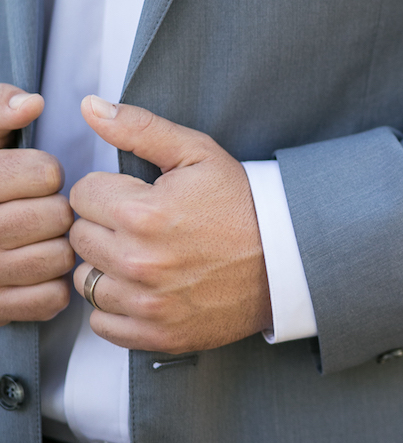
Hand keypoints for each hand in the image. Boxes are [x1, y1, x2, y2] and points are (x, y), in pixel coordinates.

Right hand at [0, 85, 73, 324]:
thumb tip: (33, 104)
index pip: (45, 174)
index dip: (46, 171)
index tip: (33, 176)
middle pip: (55, 216)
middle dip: (56, 207)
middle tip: (40, 206)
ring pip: (58, 258)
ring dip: (59, 245)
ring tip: (40, 236)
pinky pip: (51, 299)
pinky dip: (54, 284)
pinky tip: (36, 267)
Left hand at [70, 96, 271, 353]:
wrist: (284, 257)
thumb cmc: (239, 202)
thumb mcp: (196, 152)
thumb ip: (139, 127)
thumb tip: (90, 107)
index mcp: (143, 213)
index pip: (81, 195)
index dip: (107, 189)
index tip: (134, 194)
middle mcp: (139, 262)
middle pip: (79, 237)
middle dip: (105, 224)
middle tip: (141, 222)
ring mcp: (147, 304)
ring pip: (85, 280)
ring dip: (106, 266)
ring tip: (143, 253)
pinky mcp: (155, 335)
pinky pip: (101, 322)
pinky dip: (116, 306)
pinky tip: (144, 285)